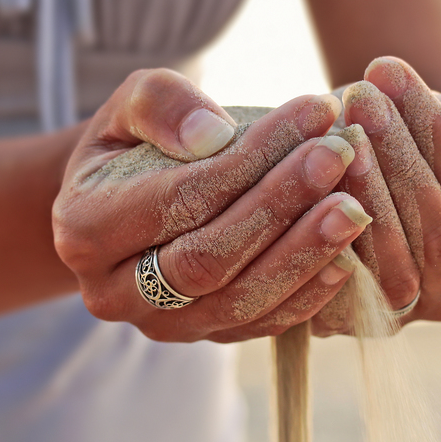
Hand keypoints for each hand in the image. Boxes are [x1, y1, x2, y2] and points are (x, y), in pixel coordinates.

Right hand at [53, 69, 372, 342]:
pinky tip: (348, 255)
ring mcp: (162, 326)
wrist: (138, 199)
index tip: (315, 112)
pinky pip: (263, 325)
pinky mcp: (208, 338)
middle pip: (209, 258)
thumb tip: (212, 135)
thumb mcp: (135, 104)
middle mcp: (114, 291)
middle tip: (340, 156)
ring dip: (305, 253)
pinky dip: (310, 294)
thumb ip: (161, 103)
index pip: (180, 197)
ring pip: (240, 301)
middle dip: (282, 205)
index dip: (252, 157)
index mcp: (84, 228)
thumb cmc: (142, 140)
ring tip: (356, 206)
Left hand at [312, 57, 440, 333]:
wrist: (367, 192)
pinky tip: (305, 174)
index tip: (392, 71)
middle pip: (439, 229)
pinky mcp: (348, 322)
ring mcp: (403, 313)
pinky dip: (326, 229)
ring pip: (393, 261)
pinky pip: (343, 283)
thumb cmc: (417, 154)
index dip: (436, 131)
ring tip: (334, 128)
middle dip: (399, 156)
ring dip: (362, 190)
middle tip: (361, 96)